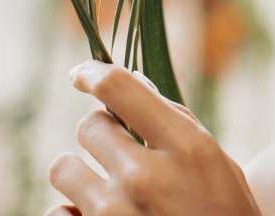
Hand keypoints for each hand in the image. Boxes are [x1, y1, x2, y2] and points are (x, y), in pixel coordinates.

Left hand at [46, 61, 262, 215]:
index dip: (91, 73)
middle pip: (89, 126)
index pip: (119, 87)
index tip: (80, 75)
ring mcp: (114, 215)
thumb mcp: (218, 166)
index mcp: (185, 148)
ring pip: (62, 167)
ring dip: (81, 176)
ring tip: (109, 193)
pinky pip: (56, 214)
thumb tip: (132, 86)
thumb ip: (176, 125)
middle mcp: (145, 176)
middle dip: (102, 135)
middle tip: (123, 156)